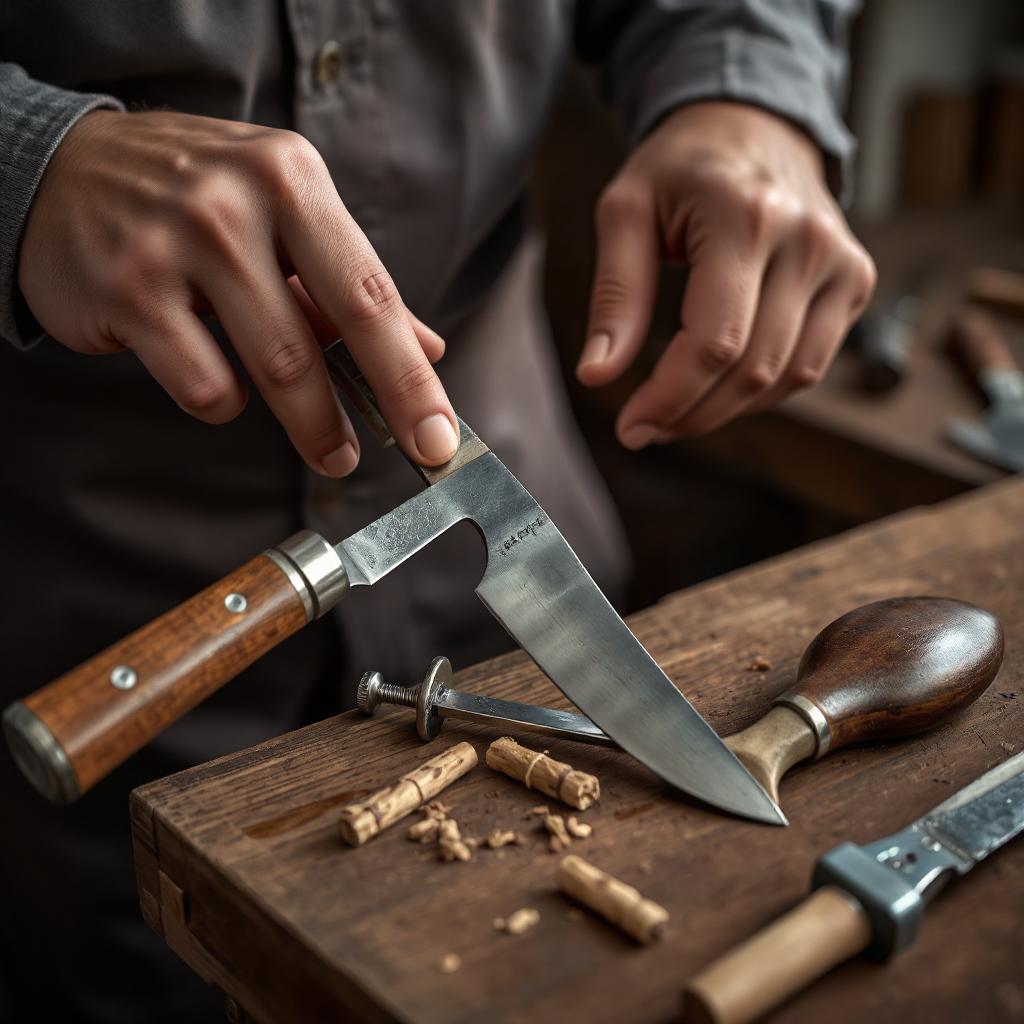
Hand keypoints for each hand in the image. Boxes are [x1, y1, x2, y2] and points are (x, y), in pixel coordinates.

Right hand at [18, 110, 458, 474]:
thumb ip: (351, 284)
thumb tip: (429, 350)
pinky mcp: (127, 292)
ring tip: (326, 447)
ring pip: (267, 371)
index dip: (411, 376)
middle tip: (385, 459)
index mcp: (292, 178)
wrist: (63, 169)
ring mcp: (175, 245)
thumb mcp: (285, 214)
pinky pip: (202, 385)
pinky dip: (222, 401)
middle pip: (320, 340)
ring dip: (308, 426)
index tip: (439, 434)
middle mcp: (235, 203)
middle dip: (363, 416)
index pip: (370, 293)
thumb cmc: (198, 199)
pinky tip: (212, 375)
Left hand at [577, 102, 875, 447]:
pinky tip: (719, 387)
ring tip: (676, 410)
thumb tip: (596, 375)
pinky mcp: (856, 281)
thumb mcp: (626, 211)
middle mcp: (808, 241)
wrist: (754, 123)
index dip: (670, 398)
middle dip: (690, 414)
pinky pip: (809, 365)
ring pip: (786, 378)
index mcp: (747, 216)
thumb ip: (615, 295)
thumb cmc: (681, 168)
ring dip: (725, 411)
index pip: (714, 342)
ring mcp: (843, 262)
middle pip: (751, 369)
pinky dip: (761, 392)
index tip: (630, 427)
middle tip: (644, 426)